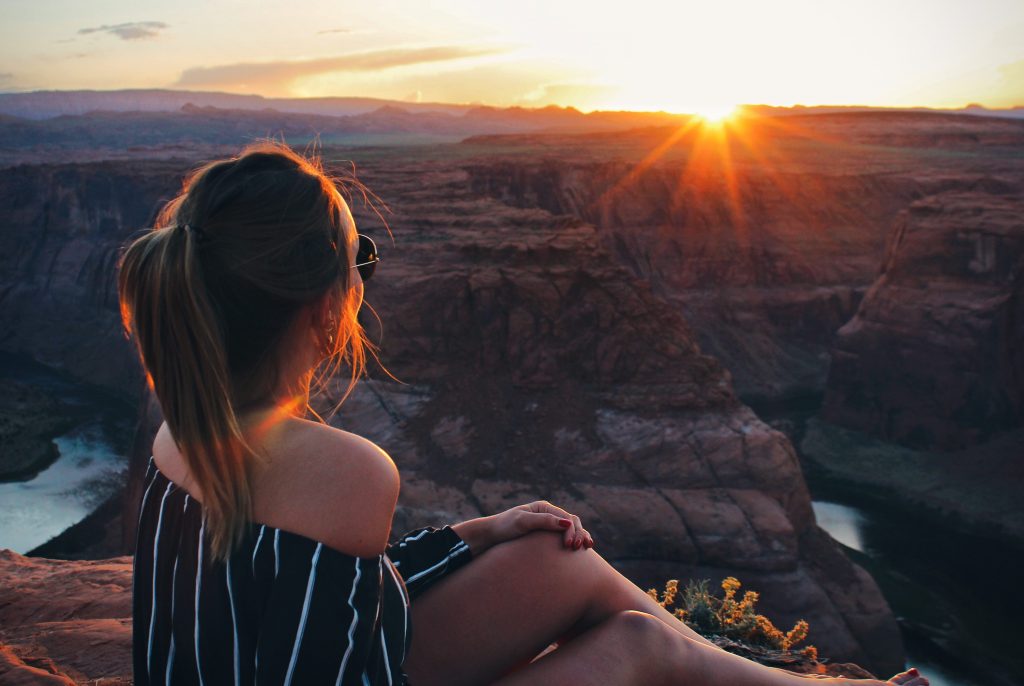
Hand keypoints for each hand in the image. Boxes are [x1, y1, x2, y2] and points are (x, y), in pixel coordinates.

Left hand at [454, 501, 594, 555]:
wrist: (491, 537)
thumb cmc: (504, 528)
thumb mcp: (522, 522)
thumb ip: (543, 521)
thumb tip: (566, 523)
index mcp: (544, 507)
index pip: (566, 517)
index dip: (572, 531)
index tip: (570, 546)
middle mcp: (548, 514)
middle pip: (572, 522)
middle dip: (579, 533)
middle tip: (579, 548)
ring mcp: (548, 525)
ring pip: (571, 529)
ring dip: (580, 537)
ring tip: (586, 548)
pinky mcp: (545, 537)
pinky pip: (564, 537)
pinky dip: (574, 541)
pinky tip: (579, 551)